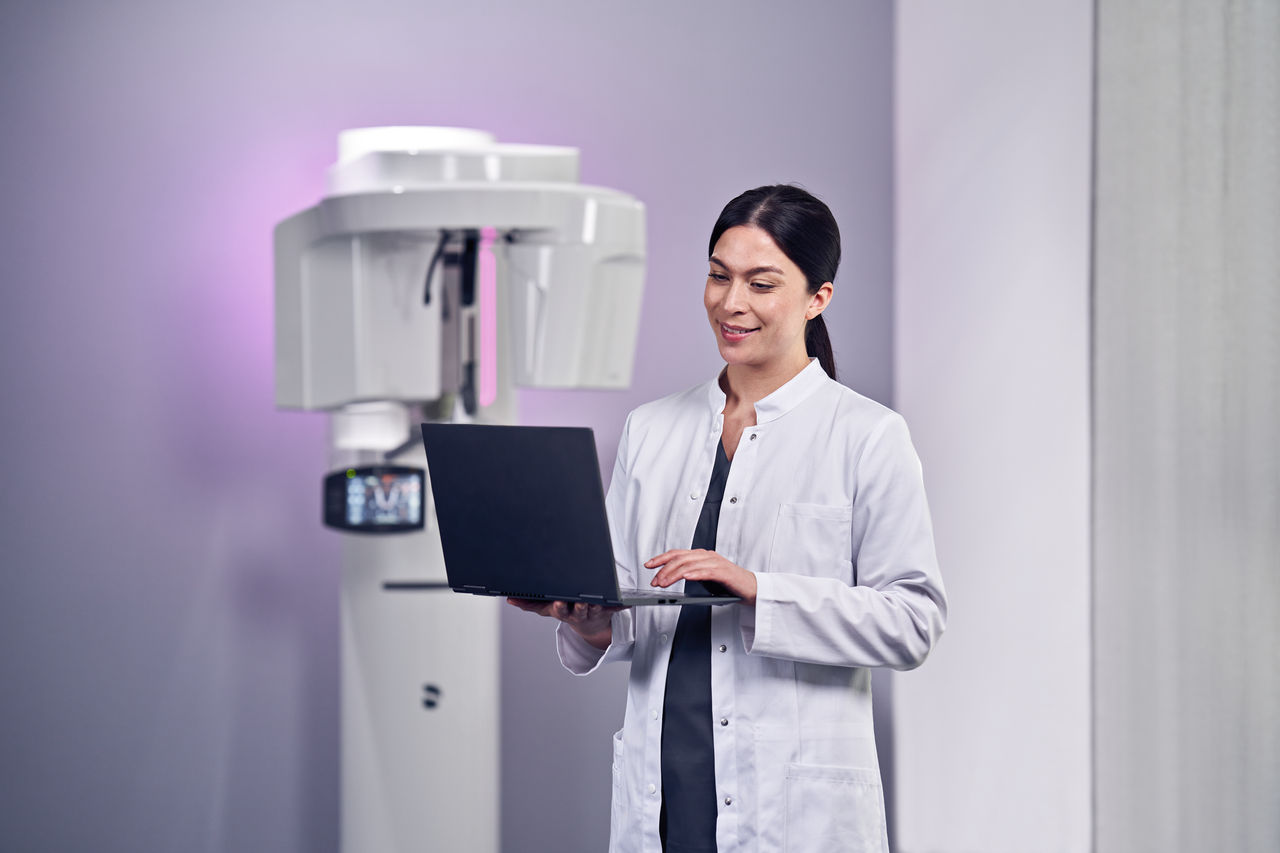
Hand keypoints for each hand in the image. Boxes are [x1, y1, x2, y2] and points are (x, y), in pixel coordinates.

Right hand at [506, 598, 622, 649]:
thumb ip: (528, 604)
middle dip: (580, 606)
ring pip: (598, 607)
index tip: (558, 602)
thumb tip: (509, 599)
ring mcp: (595, 610)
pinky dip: (622, 605)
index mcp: (564, 611)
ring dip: (601, 603)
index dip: (559, 607)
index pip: (560, 609)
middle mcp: (580, 612)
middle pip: (580, 609)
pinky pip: (617, 607)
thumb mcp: (546, 609)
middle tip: (582, 601)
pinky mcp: (609, 609)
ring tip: (604, 597)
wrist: (588, 624)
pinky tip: (629, 602)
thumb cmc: (566, 610)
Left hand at [644, 549, 757, 604]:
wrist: (751, 588)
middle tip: (655, 581)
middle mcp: (708, 556)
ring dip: (674, 574)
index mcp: (702, 556)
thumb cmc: (729, 584)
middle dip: (664, 569)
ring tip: (664, 583)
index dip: (661, 558)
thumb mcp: (705, 577)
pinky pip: (706, 571)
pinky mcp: (724, 572)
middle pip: (680, 558)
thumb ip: (692, 573)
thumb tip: (673, 577)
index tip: (648, 565)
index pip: (677, 553)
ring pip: (690, 565)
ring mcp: (716, 563)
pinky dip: (694, 574)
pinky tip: (686, 578)